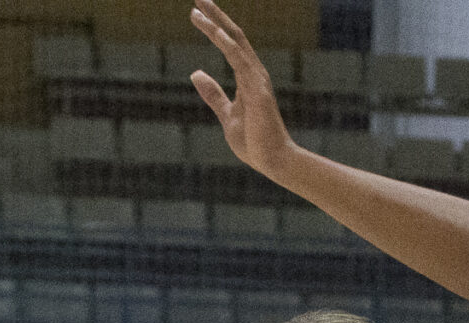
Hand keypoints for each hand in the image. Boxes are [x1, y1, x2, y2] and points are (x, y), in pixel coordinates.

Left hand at [189, 2, 296, 178]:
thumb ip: (213, 94)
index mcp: (247, 77)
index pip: (230, 43)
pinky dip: (224, 42)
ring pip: (234, 41)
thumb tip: (196, 73)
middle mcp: (253, 72)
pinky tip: (211, 29)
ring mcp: (256, 78)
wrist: (272, 161)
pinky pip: (238, 58)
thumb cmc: (254, 142)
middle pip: (233, 34)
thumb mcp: (227, 114)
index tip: (196, 13)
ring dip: (215, 23)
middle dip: (215, 14)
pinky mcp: (256, 87)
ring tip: (196, 8)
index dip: (214, 26)